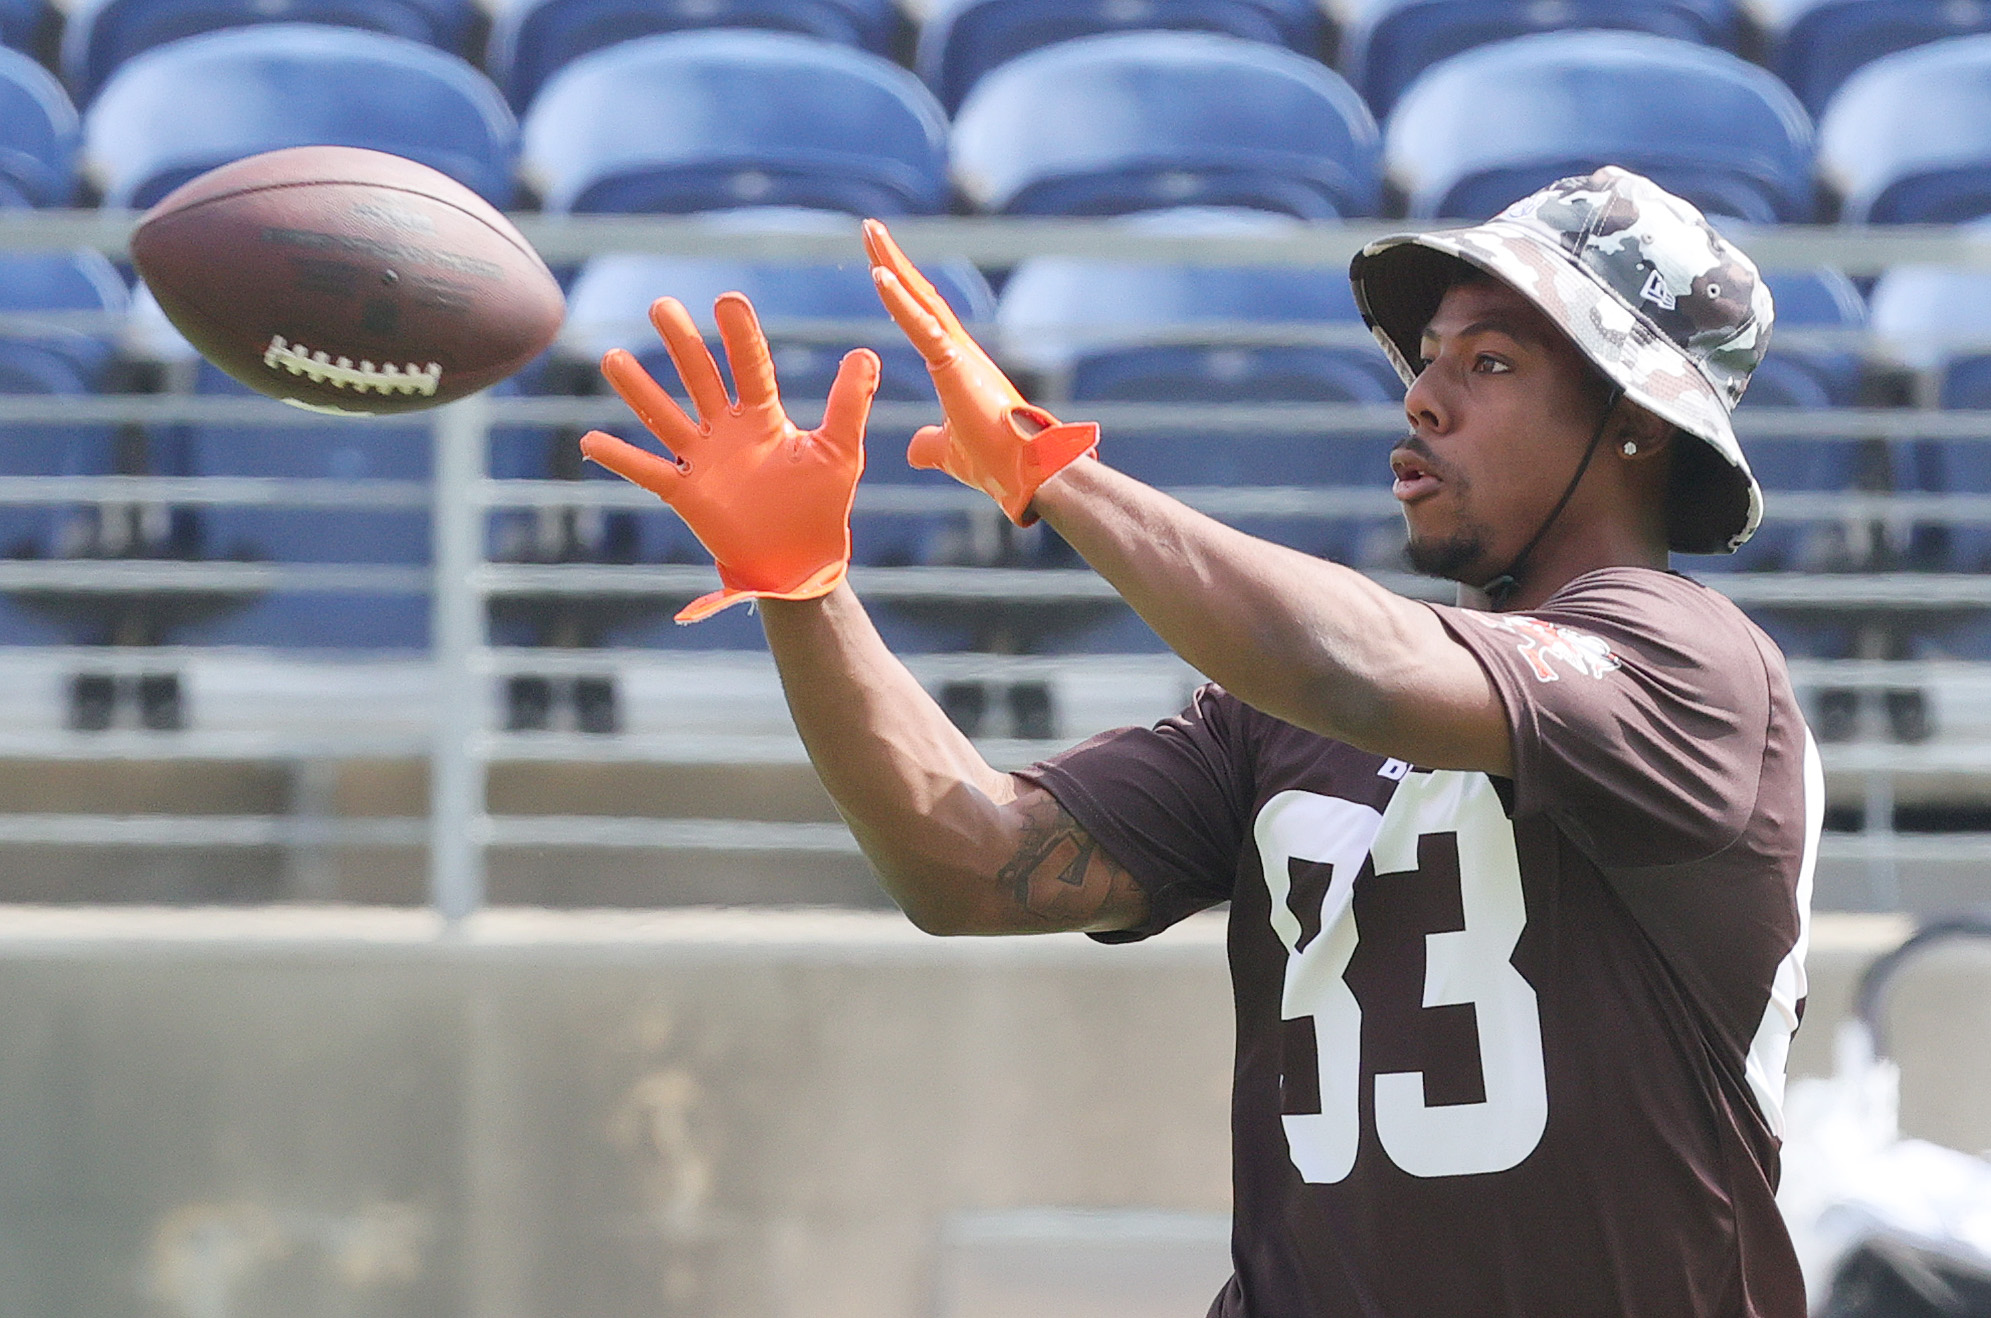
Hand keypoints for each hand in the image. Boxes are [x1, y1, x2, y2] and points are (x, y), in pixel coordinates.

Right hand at [579, 293, 878, 622]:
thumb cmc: (821, 505)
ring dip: (639, 389)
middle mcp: (727, 430)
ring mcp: (702, 459)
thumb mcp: (839, 451)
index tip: (727, 300)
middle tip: (662, 306)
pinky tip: (590, 439)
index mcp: (763, 416)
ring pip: (665, 415)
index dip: (739, 336)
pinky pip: (648, 471)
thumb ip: (848, 405)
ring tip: (613, 358)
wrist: (801, 560)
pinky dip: (620, 457)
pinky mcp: (685, 493)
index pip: (749, 367)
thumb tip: (866, 353)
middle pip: (699, 377)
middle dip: (682, 343)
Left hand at [863, 218, 1096, 524]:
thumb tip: (912, 450)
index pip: (921, 317)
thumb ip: (930, 445)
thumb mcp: (949, 452)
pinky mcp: (956, 366)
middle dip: (893, 261)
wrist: (1027, 474)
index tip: (877, 263)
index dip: (899, 289)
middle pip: (919, 296)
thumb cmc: (997, 464)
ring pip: (921, 300)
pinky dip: (899, 300)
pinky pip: (922, 326)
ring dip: (893, 264)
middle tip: (870, 229)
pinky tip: (879, 274)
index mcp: (956, 365)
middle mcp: (960, 350)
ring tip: (870, 232)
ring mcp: (959, 354)